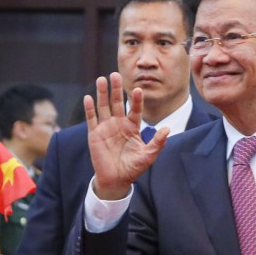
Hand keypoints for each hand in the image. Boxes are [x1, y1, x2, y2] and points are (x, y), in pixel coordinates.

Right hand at [85, 73, 169, 199]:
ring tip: (102, 79)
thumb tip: (167, 129)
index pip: (134, 109)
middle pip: (117, 103)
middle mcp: (118, 124)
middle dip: (116, 89)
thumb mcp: (148, 155)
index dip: (136, 100)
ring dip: (102, 93)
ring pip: (103, 106)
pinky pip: (92, 119)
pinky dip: (89, 108)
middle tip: (116, 74)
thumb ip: (158, 143)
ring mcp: (106, 128)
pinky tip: (88, 97)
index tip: (138, 89)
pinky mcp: (94, 135)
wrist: (117, 180)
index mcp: (132, 127)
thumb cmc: (133, 168)